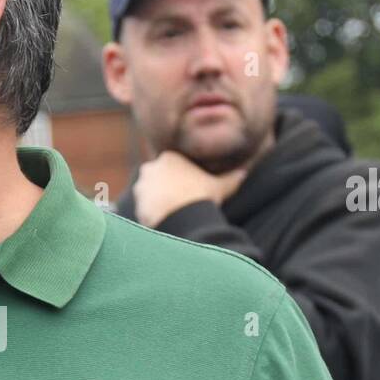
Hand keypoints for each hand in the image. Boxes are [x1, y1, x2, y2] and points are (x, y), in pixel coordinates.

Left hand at [132, 151, 246, 227]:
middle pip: (158, 180)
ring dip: (156, 203)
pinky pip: (143, 208)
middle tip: (177, 206)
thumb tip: (244, 173)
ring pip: (148, 195)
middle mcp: (151, 167)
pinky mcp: (135, 202)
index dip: (179, 182)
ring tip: (170, 216)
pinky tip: (162, 222)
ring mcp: (141, 185)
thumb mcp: (220, 186)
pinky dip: (150, 215)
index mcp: (170, 157)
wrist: (182, 214)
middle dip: (165, 191)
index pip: (172, 168)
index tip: (186, 193)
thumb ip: (232, 178)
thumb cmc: (201, 196)